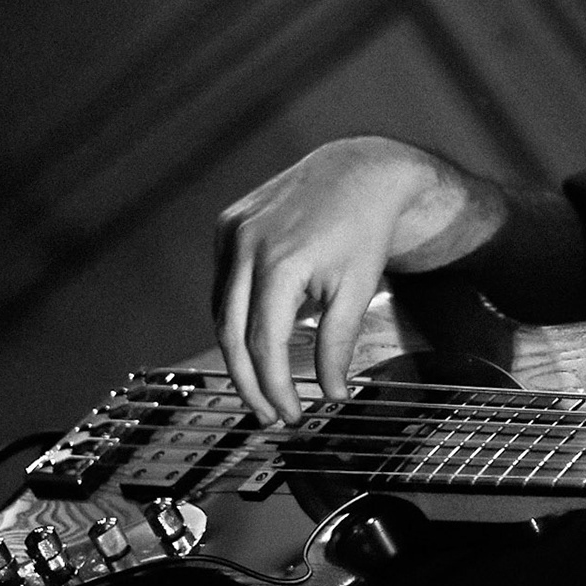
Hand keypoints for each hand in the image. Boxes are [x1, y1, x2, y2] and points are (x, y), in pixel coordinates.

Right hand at [213, 136, 474, 423]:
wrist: (359, 171)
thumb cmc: (364, 229)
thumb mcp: (357, 290)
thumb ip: (338, 345)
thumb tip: (331, 394)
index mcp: (279, 263)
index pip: (264, 344)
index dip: (274, 386)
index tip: (290, 414)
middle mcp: (245, 245)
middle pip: (231, 334)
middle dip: (249, 382)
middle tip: (269, 414)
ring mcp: (231, 232)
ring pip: (221, 311)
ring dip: (238, 353)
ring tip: (262, 386)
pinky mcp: (227, 225)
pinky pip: (223, 284)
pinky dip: (234, 316)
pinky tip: (254, 340)